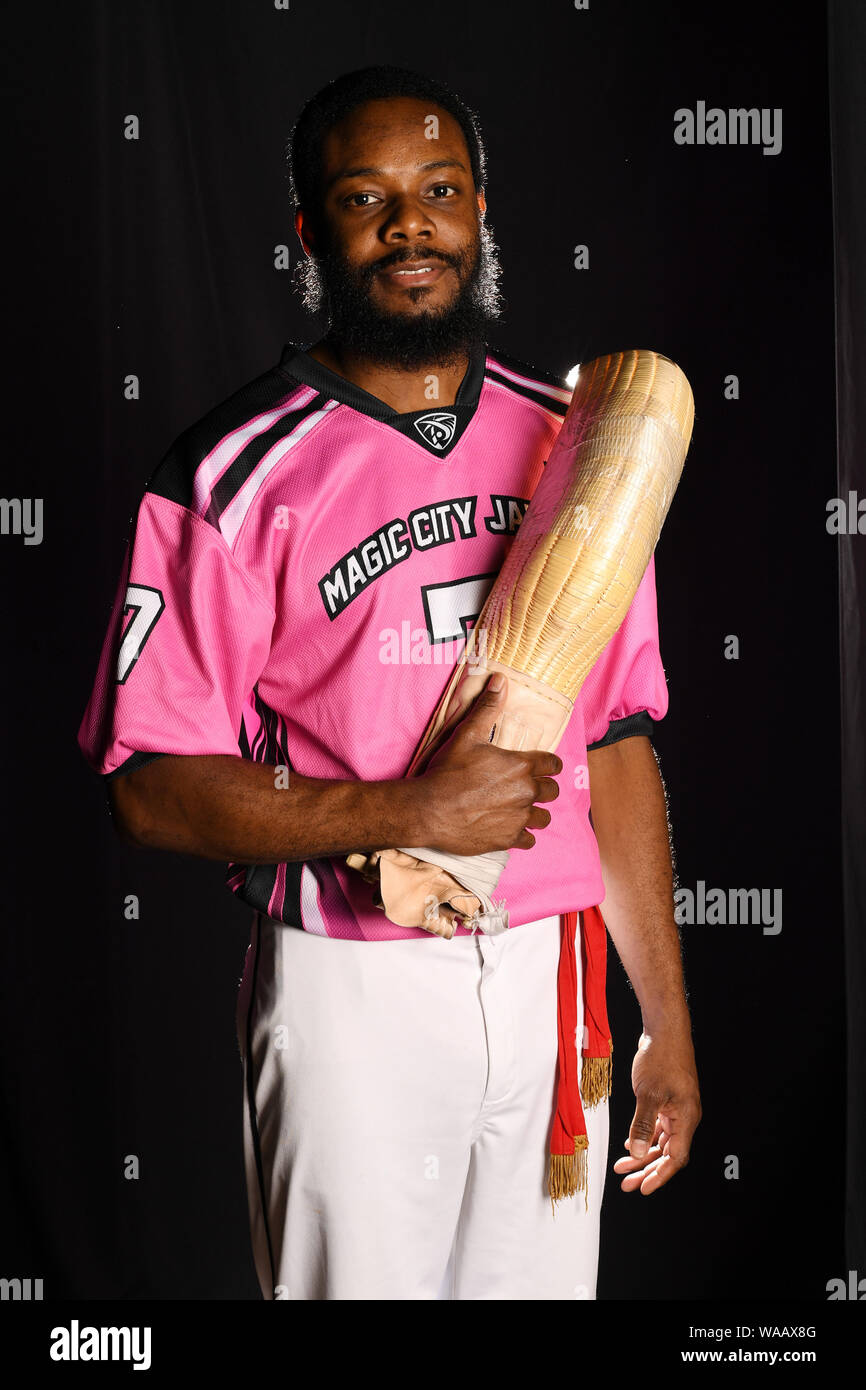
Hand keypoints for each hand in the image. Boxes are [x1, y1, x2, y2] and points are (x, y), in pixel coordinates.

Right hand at [419, 674, 561, 856]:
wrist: (428, 810)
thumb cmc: (447, 771)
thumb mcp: (466, 735)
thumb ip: (488, 708)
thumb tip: (500, 680)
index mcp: (521, 766)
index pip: (553, 764)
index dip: (549, 765)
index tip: (542, 767)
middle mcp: (526, 793)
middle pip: (552, 792)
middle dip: (543, 788)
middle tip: (527, 788)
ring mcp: (519, 818)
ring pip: (543, 818)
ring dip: (534, 813)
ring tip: (519, 810)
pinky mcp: (508, 840)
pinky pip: (529, 840)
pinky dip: (521, 835)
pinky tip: (509, 828)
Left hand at [612, 1029, 700, 1194]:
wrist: (665, 1031)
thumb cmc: (661, 1058)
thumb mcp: (648, 1093)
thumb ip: (642, 1124)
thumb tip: (634, 1152)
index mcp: (686, 1119)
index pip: (675, 1158)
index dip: (659, 1175)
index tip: (642, 1189)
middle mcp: (684, 1117)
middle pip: (667, 1154)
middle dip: (647, 1170)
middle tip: (627, 1185)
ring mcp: (676, 1108)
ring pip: (660, 1141)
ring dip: (642, 1155)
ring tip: (622, 1168)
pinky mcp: (667, 1100)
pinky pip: (657, 1127)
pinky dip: (644, 1137)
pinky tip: (629, 1143)